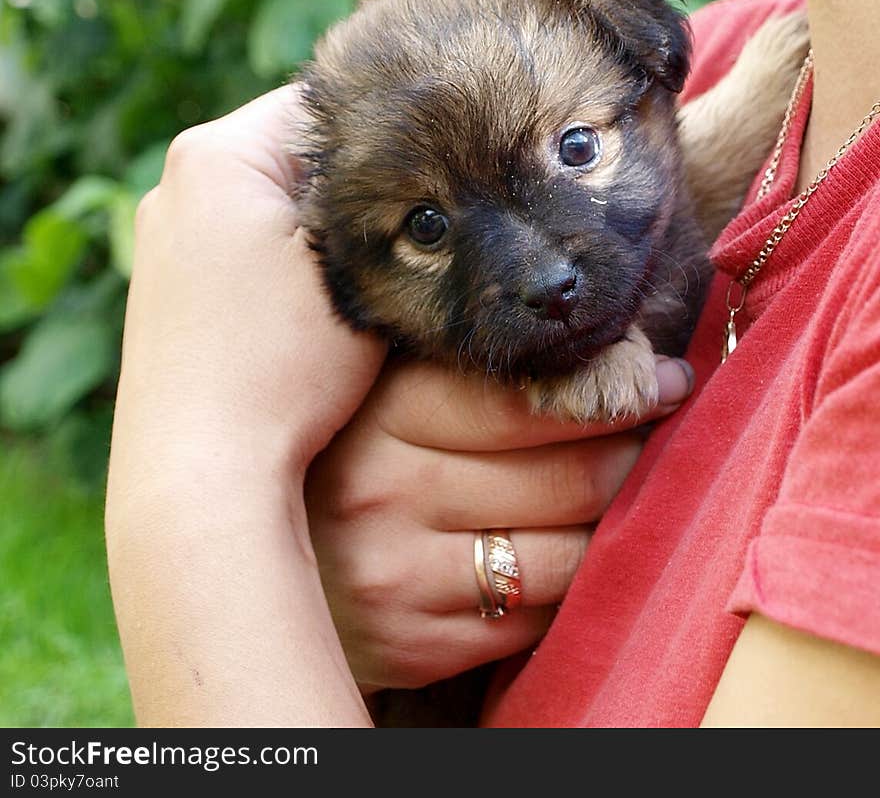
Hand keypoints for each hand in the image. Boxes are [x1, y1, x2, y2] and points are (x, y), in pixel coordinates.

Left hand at [111, 83, 387, 489]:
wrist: (202, 477)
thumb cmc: (280, 368)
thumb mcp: (354, 269)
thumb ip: (383, 201)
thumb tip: (424, 171)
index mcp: (215, 154)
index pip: (325, 104)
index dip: (394, 131)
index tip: (443, 166)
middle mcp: (175, 182)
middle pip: (297, 154)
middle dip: (357, 181)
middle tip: (419, 216)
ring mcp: (163, 237)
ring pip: (273, 201)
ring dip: (324, 223)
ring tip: (374, 262)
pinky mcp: (167, 286)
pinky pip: (244, 244)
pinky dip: (286, 258)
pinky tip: (317, 301)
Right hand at [306, 352, 693, 690]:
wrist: (253, 554)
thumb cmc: (345, 451)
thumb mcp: (386, 390)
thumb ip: (469, 368)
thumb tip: (600, 342)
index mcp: (382, 410)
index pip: (530, 402)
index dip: (613, 391)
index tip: (665, 378)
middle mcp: (383, 492)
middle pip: (563, 479)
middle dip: (629, 454)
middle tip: (656, 431)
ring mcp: (397, 576)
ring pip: (564, 556)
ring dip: (609, 522)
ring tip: (619, 490)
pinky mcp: (412, 643)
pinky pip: (534, 618)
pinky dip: (566, 586)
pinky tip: (561, 550)